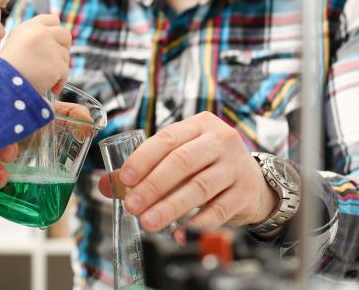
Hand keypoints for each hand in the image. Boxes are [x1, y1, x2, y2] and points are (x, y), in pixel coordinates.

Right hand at [0, 14, 71, 94]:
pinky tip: (51, 88)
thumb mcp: (18, 43)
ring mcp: (50, 47)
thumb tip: (54, 42)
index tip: (56, 42)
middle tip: (57, 60)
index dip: (56, 32)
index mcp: (30, 26)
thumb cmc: (8, 69)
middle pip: (65, 34)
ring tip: (45, 78)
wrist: (3, 85)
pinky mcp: (56, 63)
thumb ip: (35, 38)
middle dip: (64, 47)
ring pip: (65, 56)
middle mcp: (40, 33)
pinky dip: (60, 82)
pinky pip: (65, 73)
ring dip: (59, 68)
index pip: (53, 20)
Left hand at [98, 112, 278, 242]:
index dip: (144, 158)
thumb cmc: (207, 165)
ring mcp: (236, 165)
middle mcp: (220, 140)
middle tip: (133, 206)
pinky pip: (219, 210)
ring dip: (171, 207)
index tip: (125, 178)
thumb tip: (106, 183)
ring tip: (149, 222)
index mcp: (199, 125)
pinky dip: (196, 224)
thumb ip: (143, 169)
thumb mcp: (179, 157)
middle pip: (182, 161)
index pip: (167, 138)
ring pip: (200, 186)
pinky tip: (178, 234)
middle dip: (153, 185)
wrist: (252, 181)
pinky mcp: (245, 191)